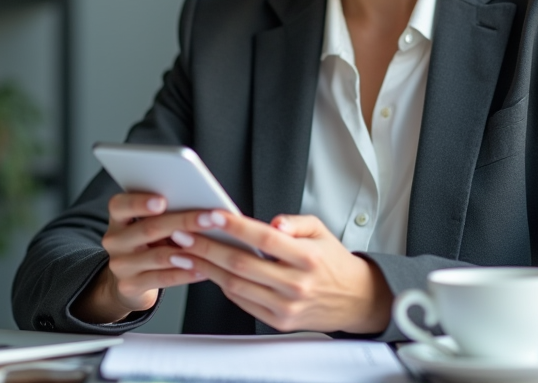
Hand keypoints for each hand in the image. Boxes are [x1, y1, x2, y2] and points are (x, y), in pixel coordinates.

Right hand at [71, 192, 211, 323]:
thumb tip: (199, 202)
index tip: (163, 200)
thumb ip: (164, 213)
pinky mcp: (129, 286)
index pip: (120, 205)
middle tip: (208, 218)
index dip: (140, 202)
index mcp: (118, 218)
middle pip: (149, 228)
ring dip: (188, 250)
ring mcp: (120, 265)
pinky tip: (203, 270)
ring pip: (158, 255)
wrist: (130, 282)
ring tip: (211, 244)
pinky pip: (162, 278)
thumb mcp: (148, 226)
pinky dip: (185, 274)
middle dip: (183, 221)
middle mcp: (114, 240)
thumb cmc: (148, 244)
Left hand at [165, 211, 392, 333]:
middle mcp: (296, 284)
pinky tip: (208, 270)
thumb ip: (295, 222)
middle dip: (207, 247)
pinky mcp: (278, 320)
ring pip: (235, 285)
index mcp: (308, 257)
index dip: (235, 226)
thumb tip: (273, 223)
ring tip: (185, 252)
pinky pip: (242, 301)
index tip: (212, 215)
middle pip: (241, 264)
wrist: (354, 300)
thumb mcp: (321, 231)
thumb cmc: (333, 262)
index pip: (264, 238)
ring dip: (205, 268)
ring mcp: (286, 306)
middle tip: (183, 233)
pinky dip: (222, 284)